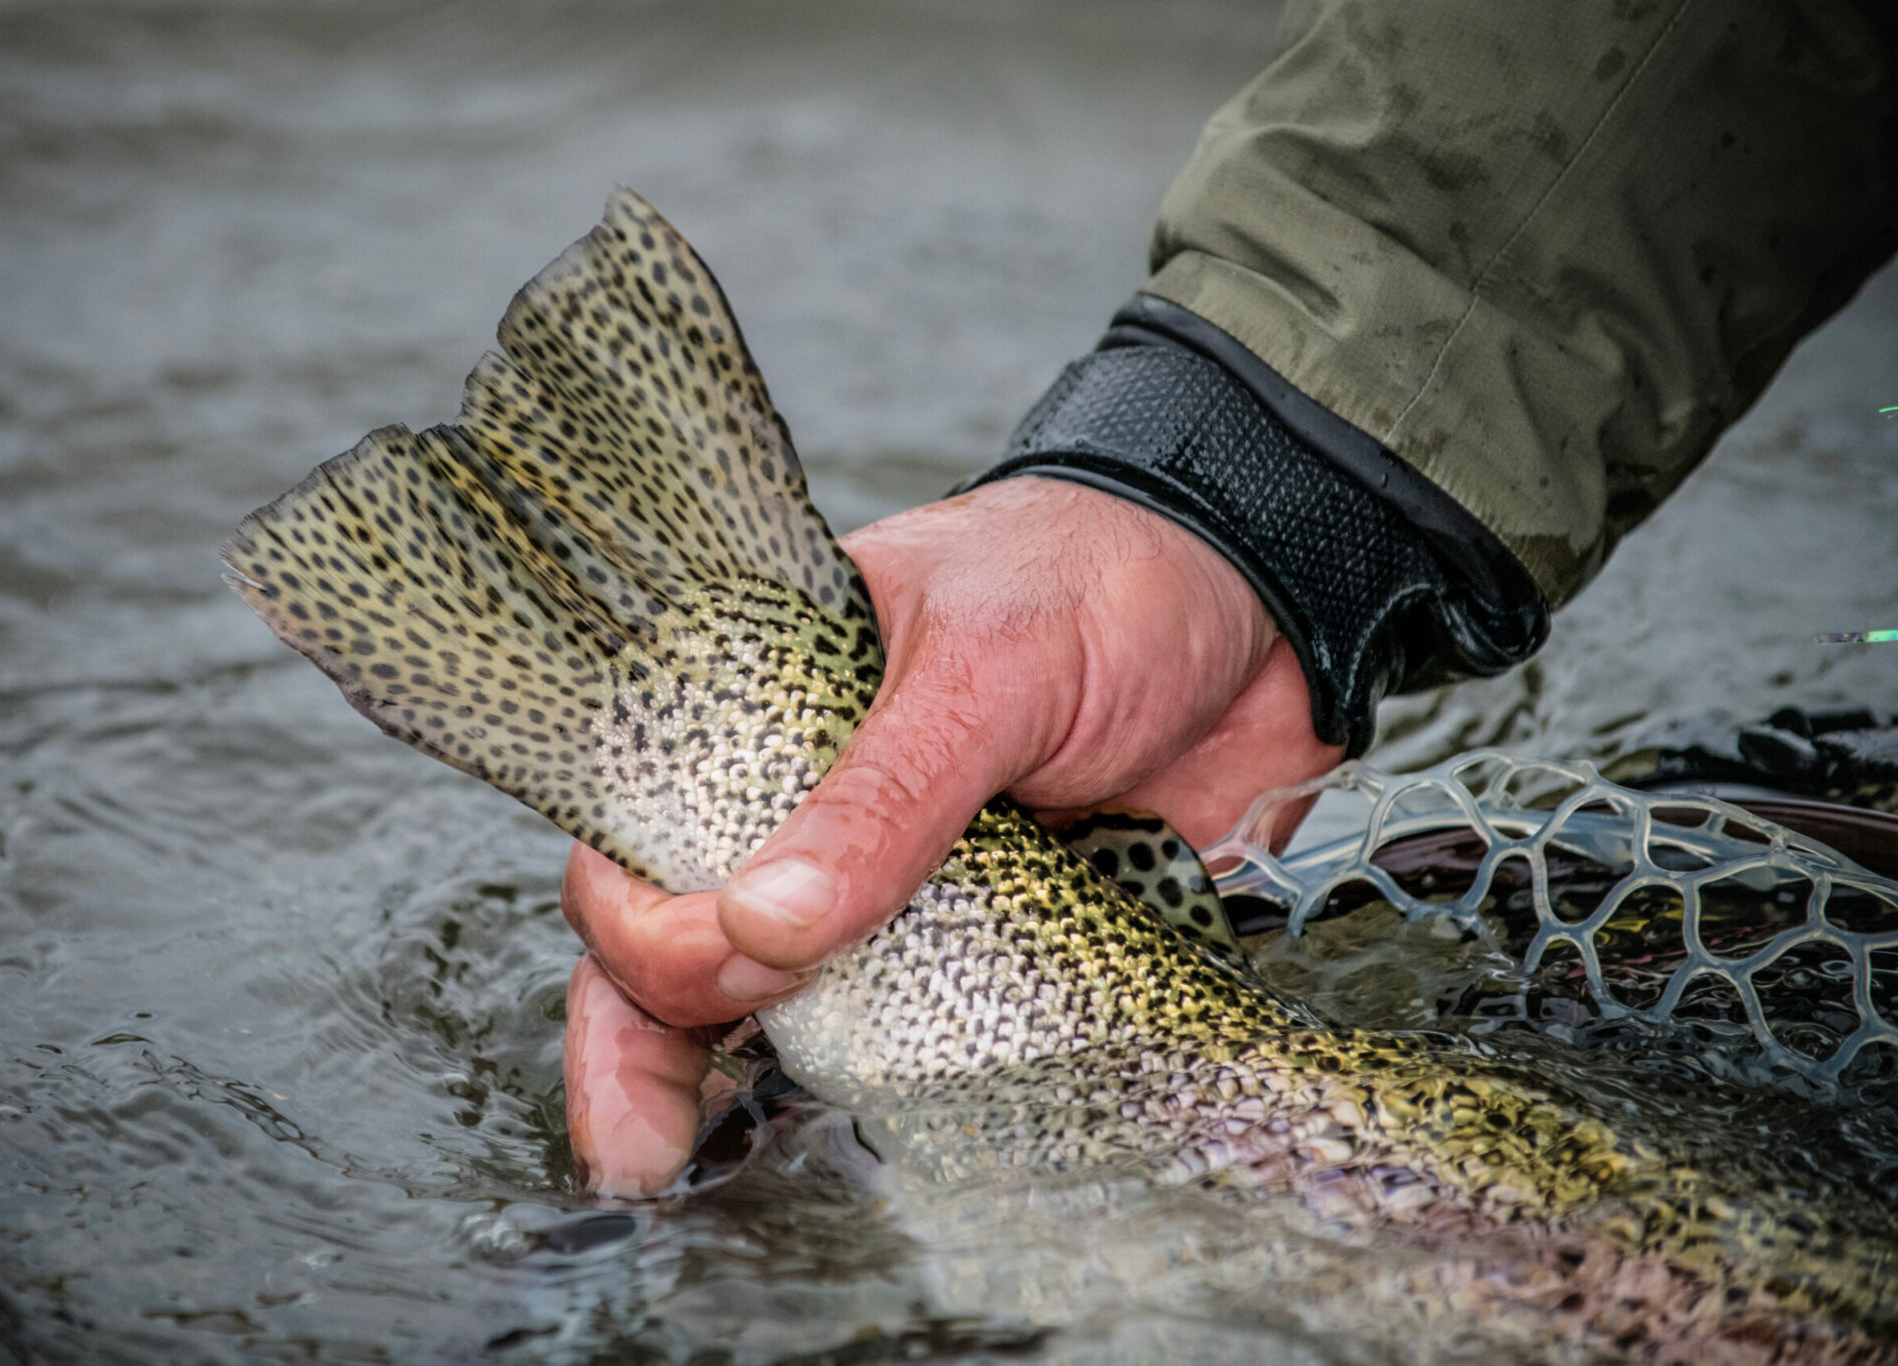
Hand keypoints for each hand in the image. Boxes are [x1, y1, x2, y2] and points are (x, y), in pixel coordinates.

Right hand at [560, 477, 1343, 1194]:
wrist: (1263, 616)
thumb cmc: (1104, 585)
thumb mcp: (986, 667)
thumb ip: (883, 794)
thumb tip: (760, 926)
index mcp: (766, 706)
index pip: (644, 824)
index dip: (644, 915)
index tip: (721, 960)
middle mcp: (806, 802)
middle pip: (679, 932)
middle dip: (640, 1040)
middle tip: (648, 1134)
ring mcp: (886, 878)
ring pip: (772, 996)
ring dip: (718, 1085)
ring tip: (671, 1163)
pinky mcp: (975, 936)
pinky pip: (902, 1027)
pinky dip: (867, 1089)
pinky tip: (831, 1141)